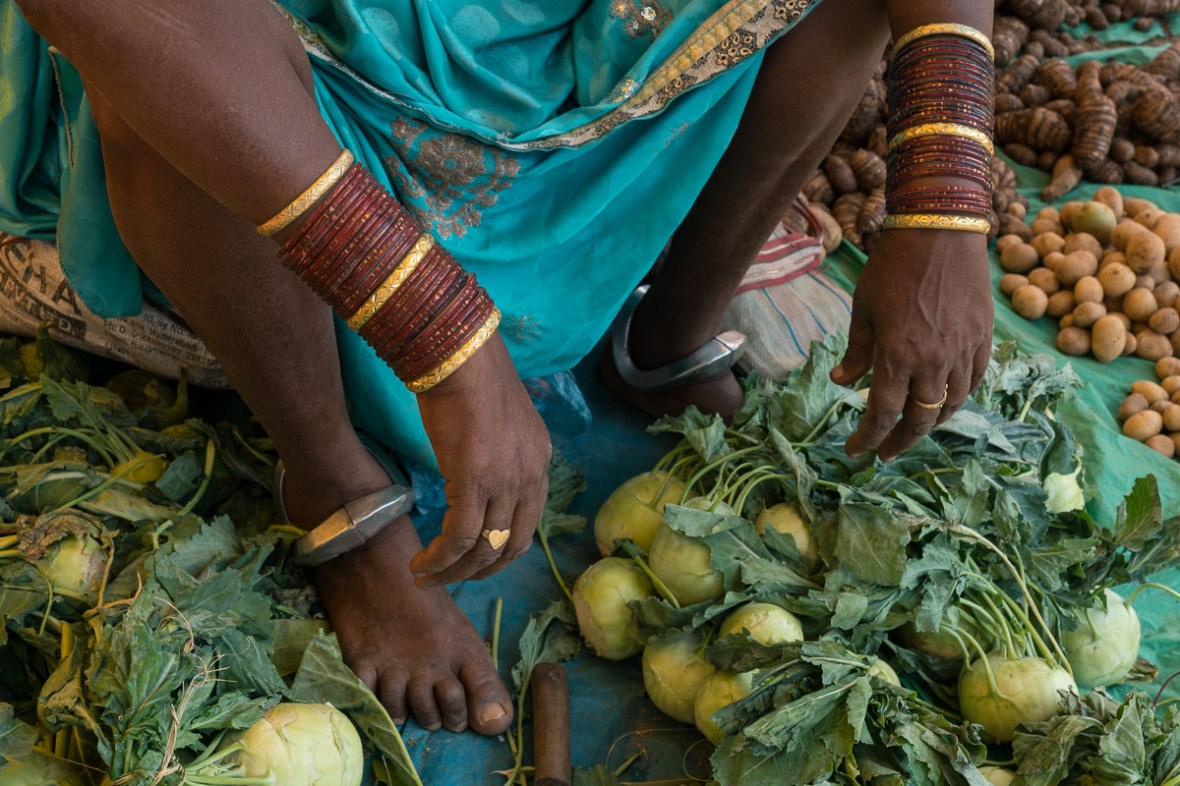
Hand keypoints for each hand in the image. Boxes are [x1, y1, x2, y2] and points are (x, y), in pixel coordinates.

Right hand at [409, 334, 551, 584]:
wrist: (459, 355)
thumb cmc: (470, 379)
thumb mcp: (497, 423)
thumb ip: (497, 453)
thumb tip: (476, 475)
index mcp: (540, 461)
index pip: (526, 524)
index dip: (499, 551)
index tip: (472, 561)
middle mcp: (531, 476)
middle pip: (510, 545)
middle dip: (478, 570)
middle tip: (448, 577)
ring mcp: (507, 481)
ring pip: (484, 548)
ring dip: (454, 571)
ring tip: (425, 576)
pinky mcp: (475, 481)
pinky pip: (460, 538)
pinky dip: (440, 559)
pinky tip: (420, 563)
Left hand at [832, 228, 992, 459]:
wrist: (939, 230)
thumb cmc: (892, 266)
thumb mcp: (862, 309)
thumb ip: (856, 352)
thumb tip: (841, 382)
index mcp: (897, 356)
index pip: (883, 413)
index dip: (868, 437)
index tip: (856, 451)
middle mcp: (933, 361)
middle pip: (921, 419)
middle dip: (901, 441)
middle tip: (886, 452)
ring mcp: (963, 350)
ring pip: (952, 404)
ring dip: (931, 423)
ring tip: (914, 428)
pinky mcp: (983, 337)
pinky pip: (975, 380)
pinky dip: (960, 396)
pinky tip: (946, 400)